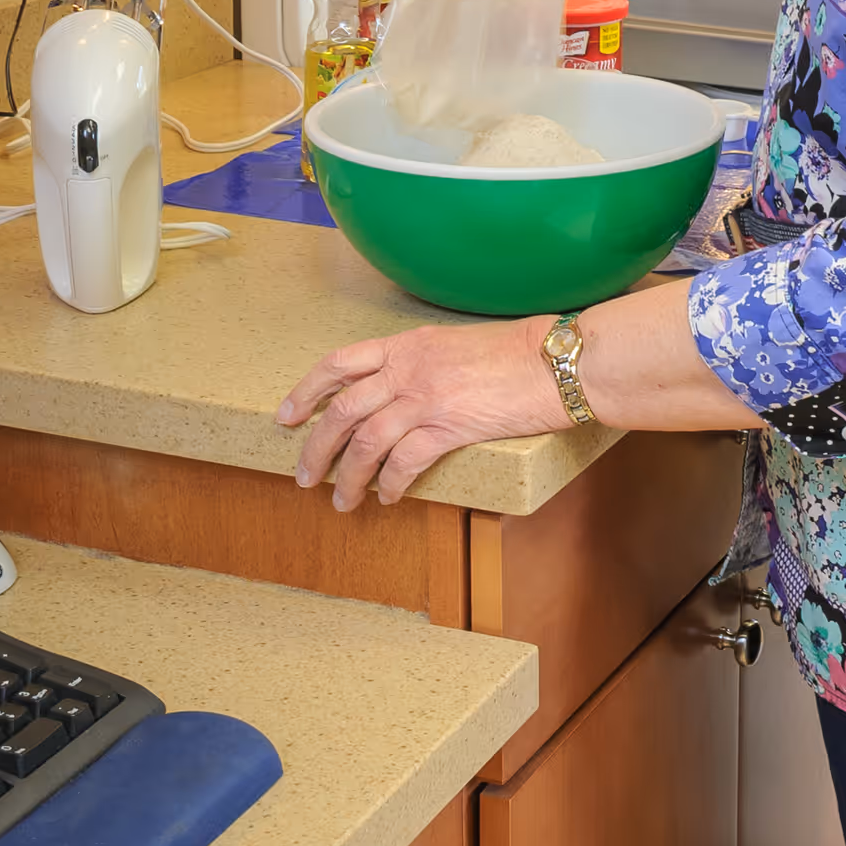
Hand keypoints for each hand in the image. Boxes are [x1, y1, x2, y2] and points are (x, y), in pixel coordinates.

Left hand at [276, 317, 572, 509]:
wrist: (558, 362)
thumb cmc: (519, 353)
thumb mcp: (458, 345)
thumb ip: (424, 363)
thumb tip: (402, 391)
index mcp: (408, 344)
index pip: (340, 363)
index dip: (306, 391)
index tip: (287, 416)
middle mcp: (409, 368)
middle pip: (341, 410)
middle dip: (315, 447)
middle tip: (305, 476)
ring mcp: (427, 397)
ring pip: (365, 441)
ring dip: (347, 477)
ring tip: (342, 500)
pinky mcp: (450, 426)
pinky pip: (404, 462)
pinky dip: (389, 484)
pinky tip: (387, 498)